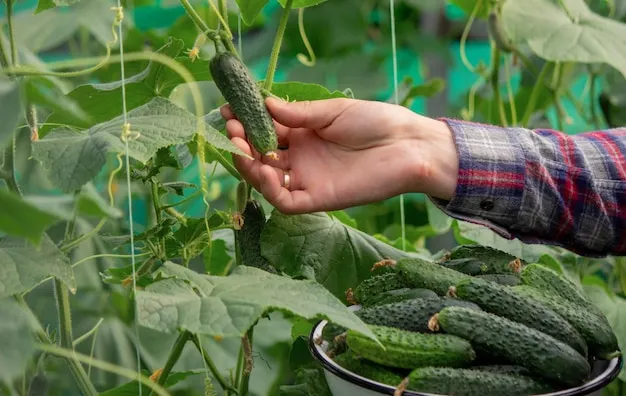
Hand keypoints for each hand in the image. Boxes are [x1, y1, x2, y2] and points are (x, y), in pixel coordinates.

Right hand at [222, 97, 458, 213]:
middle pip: (262, 155)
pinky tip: (260, 168)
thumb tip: (264, 104)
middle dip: (242, 142)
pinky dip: (268, 188)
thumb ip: (298, 114)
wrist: (408, 144)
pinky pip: (286, 200)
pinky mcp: (319, 199)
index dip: (246, 122)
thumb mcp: (332, 111)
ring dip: (248, 165)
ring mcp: (309, 179)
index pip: (266, 131)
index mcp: (305, 134)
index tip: (229, 110)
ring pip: (268, 180)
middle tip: (231, 127)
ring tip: (239, 145)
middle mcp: (302, 158)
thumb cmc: (375, 121)